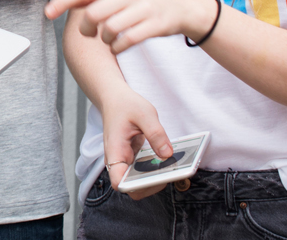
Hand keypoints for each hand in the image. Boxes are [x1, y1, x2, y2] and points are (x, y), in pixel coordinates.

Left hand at [46, 0, 216, 53]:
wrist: (183, 5)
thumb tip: (64, 2)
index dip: (64, 0)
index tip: (48, 13)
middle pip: (94, 13)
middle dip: (86, 28)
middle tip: (89, 33)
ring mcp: (144, 8)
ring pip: (110, 29)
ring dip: (104, 39)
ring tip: (107, 39)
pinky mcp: (156, 25)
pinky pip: (128, 40)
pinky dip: (118, 47)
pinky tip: (118, 46)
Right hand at [97, 84, 173, 198]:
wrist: (114, 99)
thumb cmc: (124, 105)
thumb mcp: (144, 113)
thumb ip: (156, 134)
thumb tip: (167, 155)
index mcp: (115, 150)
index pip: (120, 182)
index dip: (136, 186)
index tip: (154, 178)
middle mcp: (118, 160)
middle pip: (131, 187)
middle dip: (151, 185)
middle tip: (170, 174)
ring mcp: (125, 160)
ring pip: (138, 181)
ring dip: (155, 180)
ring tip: (173, 169)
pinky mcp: (133, 159)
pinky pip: (143, 172)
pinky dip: (156, 172)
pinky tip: (168, 163)